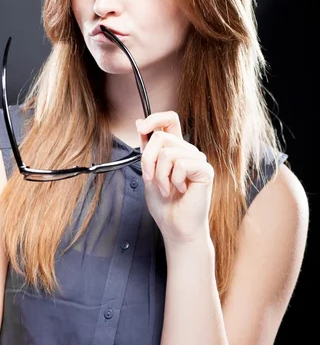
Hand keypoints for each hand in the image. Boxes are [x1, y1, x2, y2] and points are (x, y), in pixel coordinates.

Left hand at [136, 111, 213, 244]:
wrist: (175, 226)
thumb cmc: (164, 204)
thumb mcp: (148, 171)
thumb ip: (147, 148)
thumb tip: (140, 122)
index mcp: (174, 148)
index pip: (169, 119)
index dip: (154, 118)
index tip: (141, 128)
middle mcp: (187, 151)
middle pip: (161, 136)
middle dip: (147, 159)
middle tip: (150, 179)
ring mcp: (197, 159)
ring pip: (168, 152)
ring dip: (160, 175)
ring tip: (166, 189)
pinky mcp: (205, 170)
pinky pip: (181, 164)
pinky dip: (173, 180)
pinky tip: (180, 190)